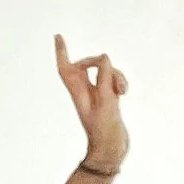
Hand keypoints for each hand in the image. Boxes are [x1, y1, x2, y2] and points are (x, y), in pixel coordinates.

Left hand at [55, 34, 128, 174]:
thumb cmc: (105, 129)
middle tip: (110, 78)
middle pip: (88, 65)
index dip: (61, 52)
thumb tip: (104, 58)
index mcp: (77, 92)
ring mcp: (96, 93)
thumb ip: (105, 79)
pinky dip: (121, 82)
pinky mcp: (108, 97)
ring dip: (117, 76)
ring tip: (122, 92)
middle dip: (101, 64)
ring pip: (106, 71)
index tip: (58, 36)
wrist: (111, 147)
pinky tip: (125, 93)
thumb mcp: (106, 102)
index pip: (66, 68)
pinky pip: (114, 79)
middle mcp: (84, 91)